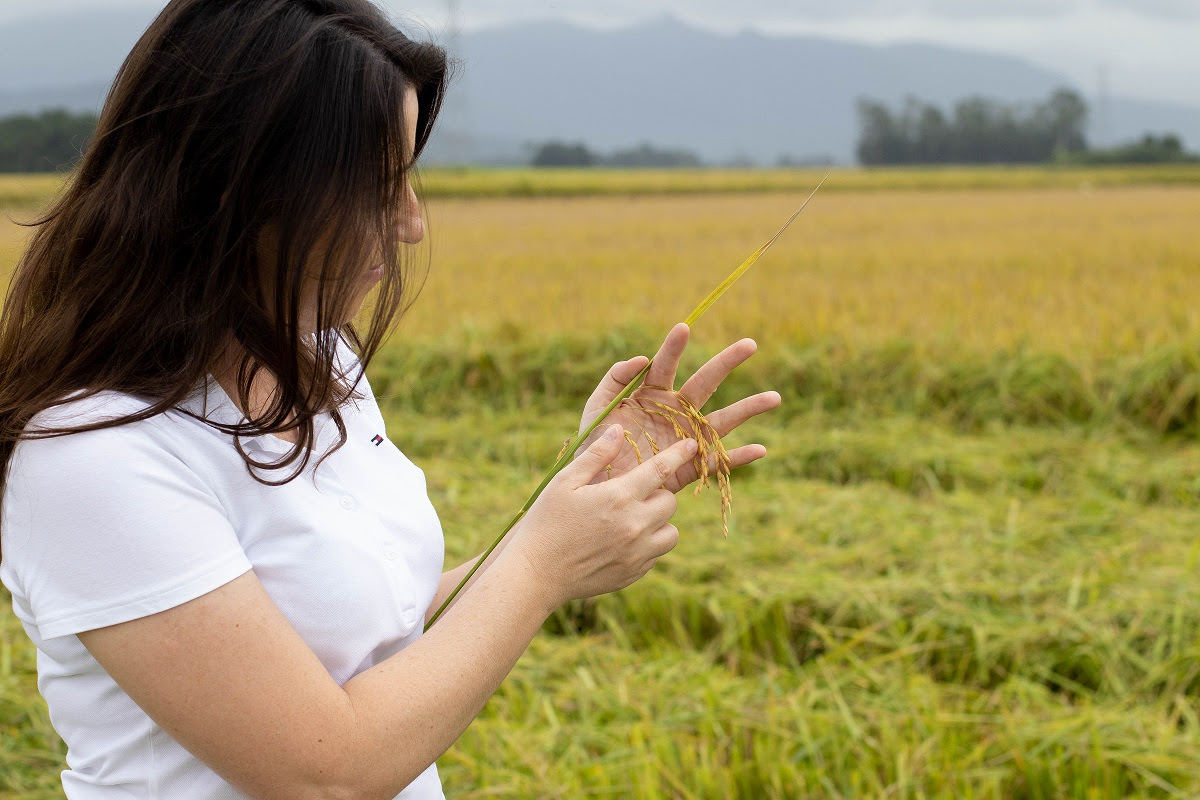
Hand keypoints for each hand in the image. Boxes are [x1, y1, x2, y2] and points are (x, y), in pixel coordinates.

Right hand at [514, 429, 697, 605]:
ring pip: (671, 532)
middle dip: (656, 494)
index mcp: (618, 497)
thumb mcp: (565, 482)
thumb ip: (596, 454)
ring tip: (632, 520)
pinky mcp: (634, 573)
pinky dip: (647, 545)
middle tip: (630, 496)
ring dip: (658, 522)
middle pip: (670, 502)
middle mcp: (634, 525)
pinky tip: (621, 541)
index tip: (693, 446)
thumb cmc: (546, 522)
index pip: (661, 469)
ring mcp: (637, 553)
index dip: (680, 455)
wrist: (536, 574)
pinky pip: (656, 554)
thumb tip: (618, 430)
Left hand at [576, 323, 780, 491]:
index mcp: (650, 395)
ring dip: (748, 409)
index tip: (683, 327)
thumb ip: (614, 379)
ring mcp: (684, 439)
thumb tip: (642, 357)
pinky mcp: (688, 467)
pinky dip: (738, 457)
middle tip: (750, 344)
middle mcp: (673, 413)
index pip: (664, 366)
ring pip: (721, 421)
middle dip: (726, 363)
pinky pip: (717, 462)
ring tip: (774, 397)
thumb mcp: (598, 409)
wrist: (596, 487)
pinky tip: (760, 450)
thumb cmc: (595, 446)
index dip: (673, 347)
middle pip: (704, 384)